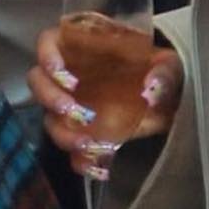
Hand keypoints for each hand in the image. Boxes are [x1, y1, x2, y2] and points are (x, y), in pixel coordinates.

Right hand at [29, 28, 181, 171]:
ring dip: (63, 133)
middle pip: (39, 82)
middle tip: (70, 109)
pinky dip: (82, 162)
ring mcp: (73, 107)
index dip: (47, 55)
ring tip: (88, 143)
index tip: (60, 71)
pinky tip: (98, 166)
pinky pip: (72, 152)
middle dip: (49, 97)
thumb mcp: (169, 65)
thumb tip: (152, 87)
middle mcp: (70, 77)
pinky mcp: (84, 136)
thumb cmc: (159, 73)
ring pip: (50, 120)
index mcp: (84, 49)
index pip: (50, 42)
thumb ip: (163, 71)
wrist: (168, 104)